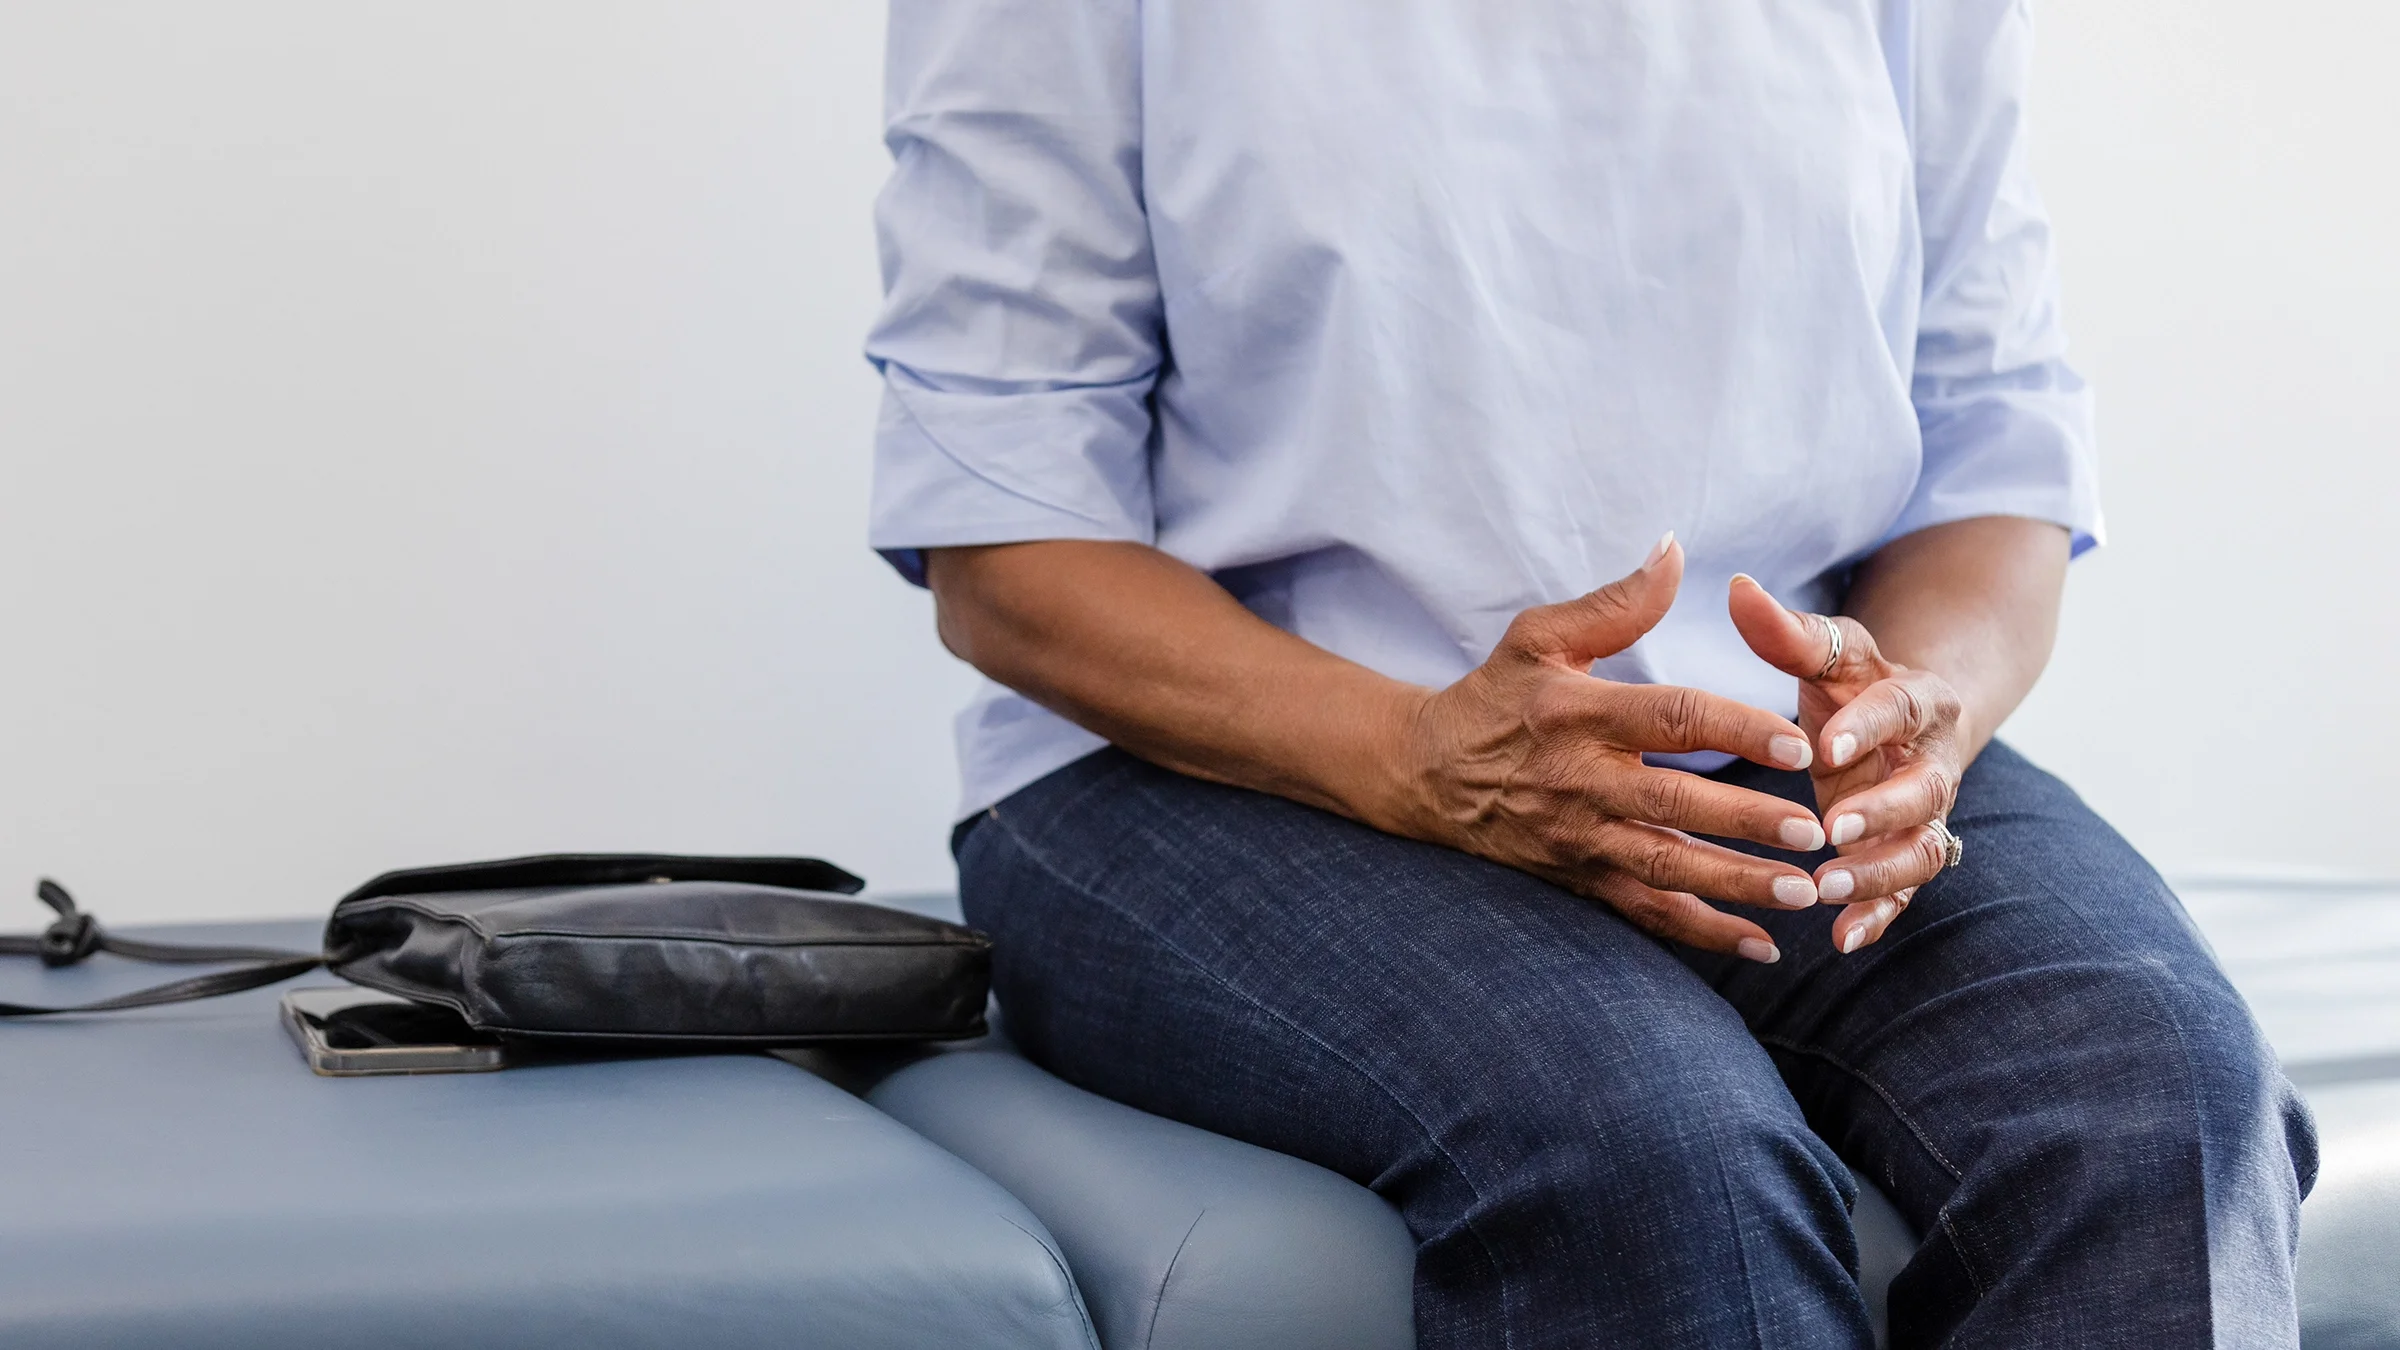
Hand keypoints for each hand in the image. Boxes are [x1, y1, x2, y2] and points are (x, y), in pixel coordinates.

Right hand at [1388, 536, 1828, 963]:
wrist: (1426, 773)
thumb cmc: (1496, 695)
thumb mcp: (1539, 636)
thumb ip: (1616, 602)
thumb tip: (1676, 550)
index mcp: (1579, 713)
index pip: (1670, 720)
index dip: (1735, 730)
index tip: (1797, 743)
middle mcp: (1581, 781)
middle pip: (1674, 806)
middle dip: (1745, 822)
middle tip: (1812, 831)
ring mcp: (1580, 837)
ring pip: (1666, 869)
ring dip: (1736, 886)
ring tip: (1803, 893)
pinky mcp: (1580, 877)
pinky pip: (1646, 913)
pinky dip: (1703, 935)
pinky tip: (1762, 946)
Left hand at [1728, 575, 1967, 953]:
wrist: (1902, 722)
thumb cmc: (1852, 682)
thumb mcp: (1827, 654)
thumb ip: (1788, 631)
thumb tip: (1737, 588)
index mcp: (1918, 700)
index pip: (1899, 709)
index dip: (1869, 726)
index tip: (1826, 745)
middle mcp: (1932, 761)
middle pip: (1925, 791)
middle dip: (1883, 812)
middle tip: (1831, 830)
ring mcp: (1924, 815)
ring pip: (1922, 850)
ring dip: (1881, 874)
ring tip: (1827, 890)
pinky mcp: (1905, 853)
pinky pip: (1904, 892)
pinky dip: (1878, 914)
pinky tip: (1841, 938)